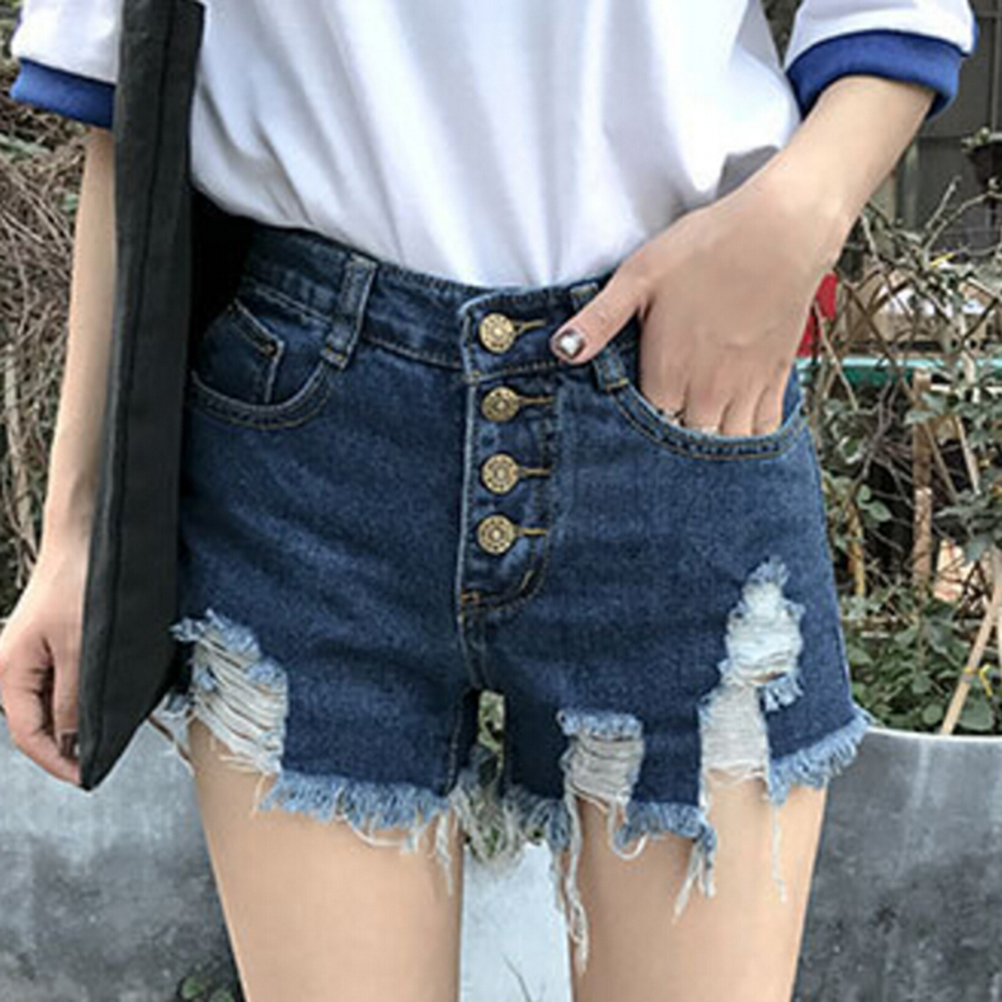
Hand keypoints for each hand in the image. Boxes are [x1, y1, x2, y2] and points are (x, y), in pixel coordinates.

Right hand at [0, 534, 88, 785]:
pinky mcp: (45, 646)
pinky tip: (102, 700)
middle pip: (37, 723)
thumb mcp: (82, 650)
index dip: (59, 761)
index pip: (29, 735)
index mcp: (8, 673)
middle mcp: (10, 669)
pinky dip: (78, 697)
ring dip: (75, 720)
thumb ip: (76, 699)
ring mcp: (26, 657)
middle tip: (104, 757)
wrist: (82, 541)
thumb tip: (75, 743)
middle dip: (68, 743)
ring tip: (108, 730)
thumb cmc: (77, 587)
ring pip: (49, 705)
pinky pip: (58, 684)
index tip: (89, 776)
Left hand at [549, 163, 847, 435]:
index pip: (645, 433)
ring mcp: (745, 389)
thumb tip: (561, 349)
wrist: (782, 230)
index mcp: (668, 374)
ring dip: (710, 456)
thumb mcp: (639, 276)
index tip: (624, 440)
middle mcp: (707, 391)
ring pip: (727, 447)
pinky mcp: (775, 379)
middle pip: (685, 447)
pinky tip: (738, 445)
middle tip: (657, 454)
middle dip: (670, 455)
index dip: (633, 440)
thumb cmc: (707, 248)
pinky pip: (766, 432)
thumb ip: (599, 319)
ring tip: (695, 455)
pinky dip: (752, 445)